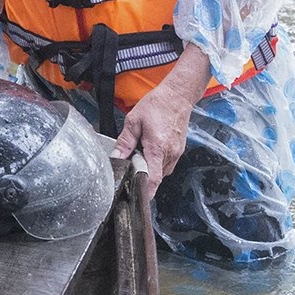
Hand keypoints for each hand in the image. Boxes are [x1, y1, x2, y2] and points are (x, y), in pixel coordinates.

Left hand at [113, 48, 210, 189]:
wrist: (178, 95)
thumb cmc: (157, 104)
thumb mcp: (134, 120)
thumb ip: (124, 142)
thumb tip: (115, 158)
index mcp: (157, 148)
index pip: (152, 179)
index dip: (145, 192)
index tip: (136, 199)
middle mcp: (170, 154)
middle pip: (155, 177)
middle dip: (142, 177)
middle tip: (131, 168)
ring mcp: (176, 153)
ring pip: (161, 172)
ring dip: (150, 169)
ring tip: (140, 155)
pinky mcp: (179, 150)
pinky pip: (166, 164)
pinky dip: (157, 162)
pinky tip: (150, 151)